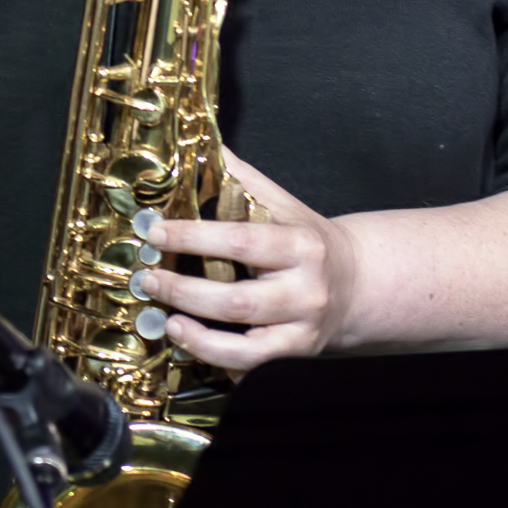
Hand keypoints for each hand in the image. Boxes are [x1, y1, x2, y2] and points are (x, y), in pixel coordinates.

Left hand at [129, 148, 358, 370]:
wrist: (359, 285)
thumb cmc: (311, 241)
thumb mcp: (286, 206)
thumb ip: (246, 180)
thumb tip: (207, 145)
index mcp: (301, 245)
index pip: (241, 241)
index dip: (194, 238)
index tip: (156, 232)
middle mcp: (305, 289)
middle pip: (238, 298)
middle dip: (185, 290)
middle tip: (148, 277)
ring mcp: (301, 327)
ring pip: (243, 340)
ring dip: (196, 331)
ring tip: (163, 316)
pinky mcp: (295, 353)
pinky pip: (249, 362)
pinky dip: (213, 354)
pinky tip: (186, 338)